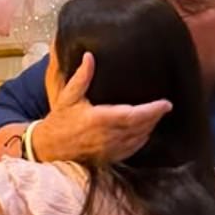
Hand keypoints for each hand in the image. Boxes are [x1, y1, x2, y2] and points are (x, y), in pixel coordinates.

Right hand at [33, 52, 171, 163]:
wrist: (48, 148)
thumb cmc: (59, 121)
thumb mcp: (68, 96)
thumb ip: (81, 77)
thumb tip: (90, 56)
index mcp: (100, 119)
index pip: (134, 115)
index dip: (152, 110)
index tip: (166, 103)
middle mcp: (108, 136)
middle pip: (141, 127)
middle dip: (155, 117)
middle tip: (165, 107)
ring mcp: (109, 150)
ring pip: (138, 139)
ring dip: (150, 128)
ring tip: (157, 116)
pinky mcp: (108, 158)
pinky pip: (131, 150)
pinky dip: (141, 140)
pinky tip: (145, 132)